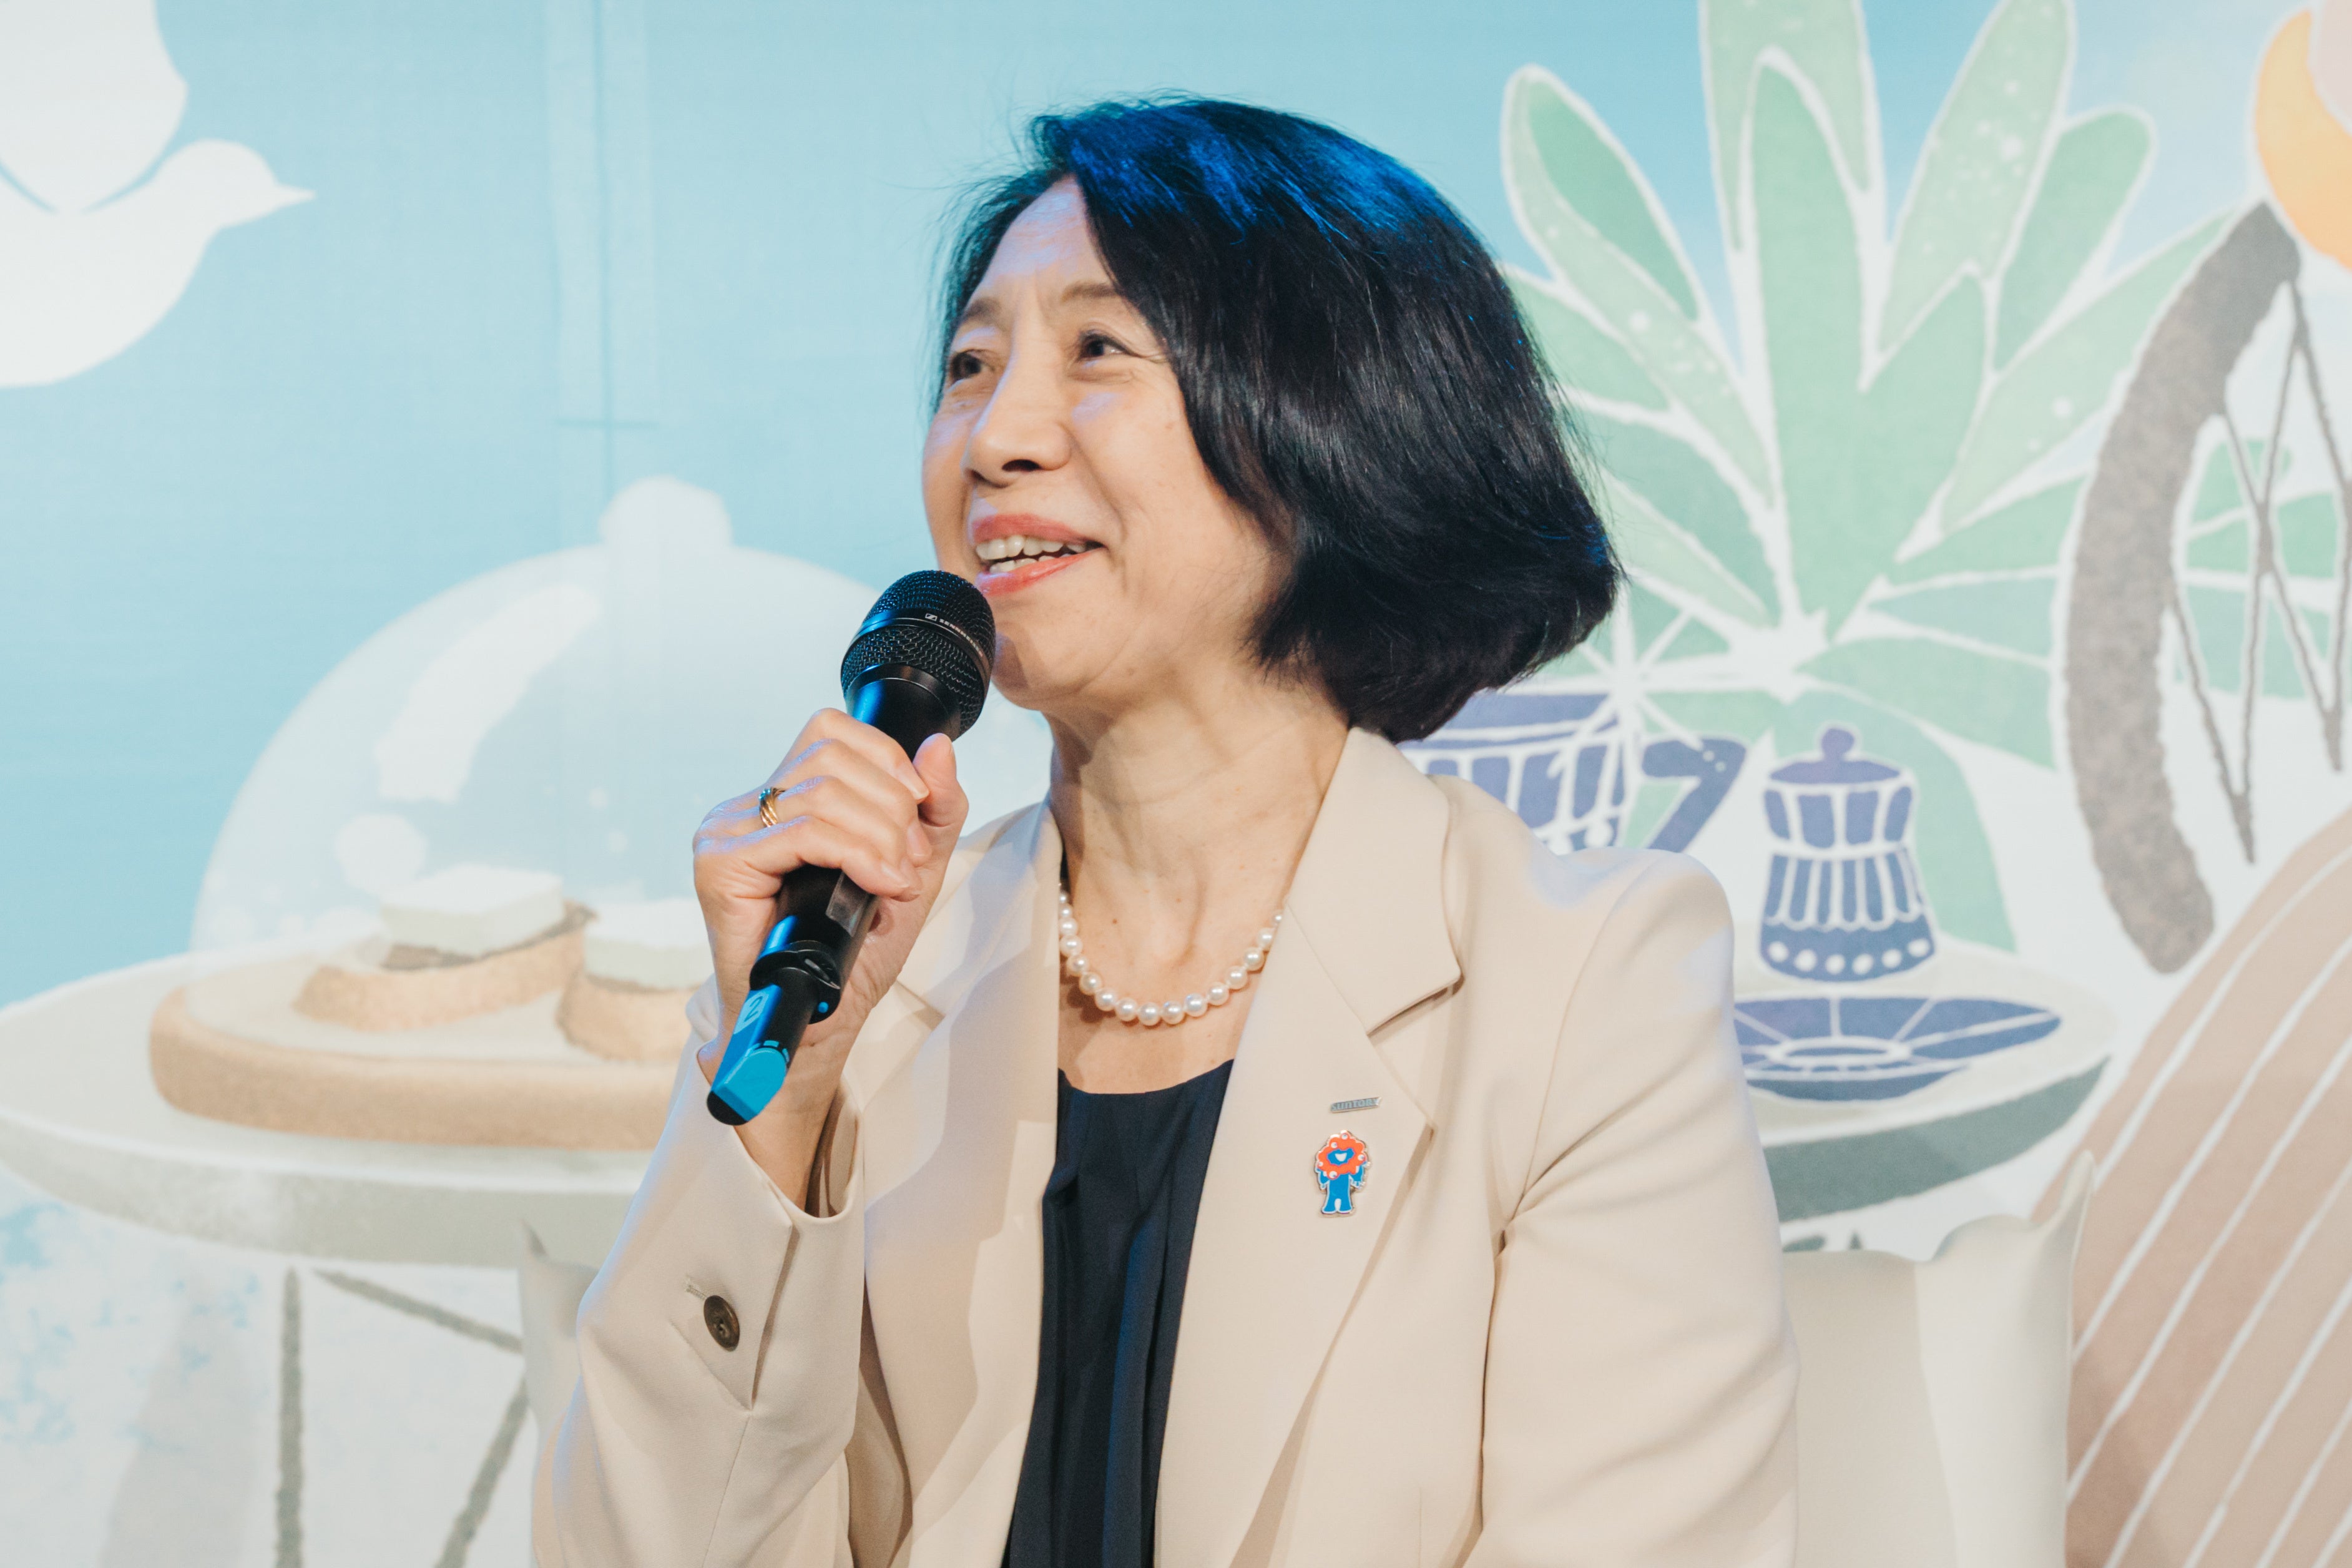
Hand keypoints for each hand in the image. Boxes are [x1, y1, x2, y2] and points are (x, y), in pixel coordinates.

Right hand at [691, 710, 967, 1200]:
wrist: (813, 1028)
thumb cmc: (852, 957)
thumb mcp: (912, 870)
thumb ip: (934, 810)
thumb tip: (938, 746)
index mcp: (780, 800)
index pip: (831, 731)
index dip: (887, 763)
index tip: (913, 822)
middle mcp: (744, 808)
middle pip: (832, 753)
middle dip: (893, 806)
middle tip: (906, 864)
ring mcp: (726, 833)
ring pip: (824, 790)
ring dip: (882, 836)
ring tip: (894, 882)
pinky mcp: (721, 866)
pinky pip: (805, 830)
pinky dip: (859, 854)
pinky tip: (878, 885)